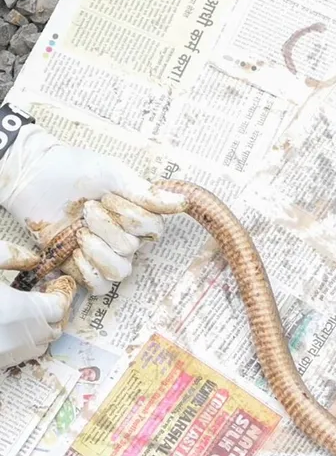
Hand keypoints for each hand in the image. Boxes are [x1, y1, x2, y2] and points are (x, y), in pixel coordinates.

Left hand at [0, 122, 186, 294]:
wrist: (33, 175)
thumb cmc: (74, 169)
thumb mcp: (114, 173)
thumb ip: (147, 192)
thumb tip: (183, 203)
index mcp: (135, 217)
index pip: (153, 230)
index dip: (132, 217)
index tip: (108, 197)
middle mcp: (123, 239)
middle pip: (132, 250)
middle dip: (107, 228)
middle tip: (87, 210)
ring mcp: (101, 254)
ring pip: (119, 272)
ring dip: (98, 252)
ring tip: (80, 232)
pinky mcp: (79, 266)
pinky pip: (98, 286)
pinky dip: (87, 271)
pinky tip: (74, 251)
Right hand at [0, 241, 75, 368]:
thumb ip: (10, 256)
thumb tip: (34, 259)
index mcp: (25, 310)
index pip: (61, 306)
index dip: (62, 294)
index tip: (57, 284)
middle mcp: (24, 336)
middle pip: (54, 327)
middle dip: (54, 311)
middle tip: (44, 296)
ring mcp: (10, 354)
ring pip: (40, 344)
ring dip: (40, 329)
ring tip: (27, 312)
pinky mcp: (0, 363)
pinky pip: (20, 355)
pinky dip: (22, 341)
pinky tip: (7, 326)